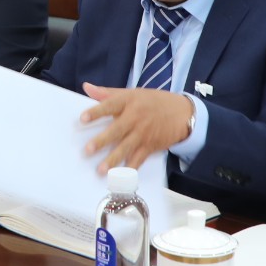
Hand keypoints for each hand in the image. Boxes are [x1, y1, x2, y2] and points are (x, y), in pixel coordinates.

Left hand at [79, 84, 196, 173]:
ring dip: (113, 159)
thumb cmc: (153, 101)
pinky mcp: (150, 146)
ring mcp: (143, 133)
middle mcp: (135, 117)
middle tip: (88, 150)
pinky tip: (120, 177)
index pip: (109, 106)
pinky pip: (138, 159)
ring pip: (126, 148)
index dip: (96, 112)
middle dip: (102, 141)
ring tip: (101, 170)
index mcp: (129, 101)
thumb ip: (107, 93)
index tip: (82, 119)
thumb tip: (86, 87)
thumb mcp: (132, 93)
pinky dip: (130, 168)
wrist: (182, 112)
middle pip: (117, 130)